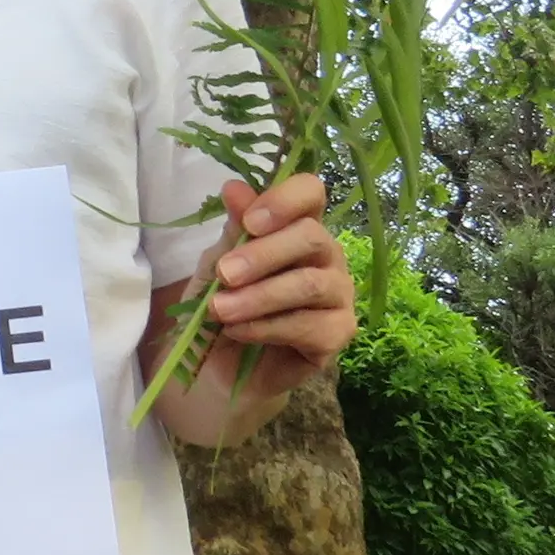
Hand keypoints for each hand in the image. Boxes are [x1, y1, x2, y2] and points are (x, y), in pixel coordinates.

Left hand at [203, 170, 356, 374]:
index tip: (250, 222)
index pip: (311, 193)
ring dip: (259, 296)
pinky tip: (238, 331)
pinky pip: (309, 326)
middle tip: (225, 274)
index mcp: (299, 227)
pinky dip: (267, 327)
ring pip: (310, 285)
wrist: (216, 367)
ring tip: (220, 310)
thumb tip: (234, 188)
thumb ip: (234, 230)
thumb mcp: (217, 265)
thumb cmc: (223, 306)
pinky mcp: (338, 334)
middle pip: (312, 237)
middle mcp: (327, 257)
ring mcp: (339, 296)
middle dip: (263, 255)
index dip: (284, 201)